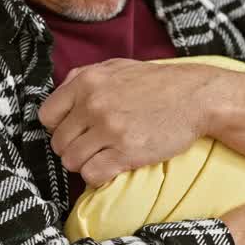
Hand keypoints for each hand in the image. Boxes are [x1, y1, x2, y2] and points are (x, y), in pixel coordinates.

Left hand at [38, 58, 221, 186]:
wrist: (197, 97)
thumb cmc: (159, 83)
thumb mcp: (117, 67)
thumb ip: (85, 76)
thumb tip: (61, 90)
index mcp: (87, 82)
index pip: (46, 115)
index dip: (58, 127)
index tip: (75, 130)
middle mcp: (94, 104)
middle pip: (58, 143)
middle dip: (73, 148)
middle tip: (93, 146)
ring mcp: (109, 129)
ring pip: (71, 162)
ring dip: (85, 164)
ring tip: (104, 157)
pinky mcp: (126, 152)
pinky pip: (92, 175)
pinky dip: (99, 177)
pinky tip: (113, 167)